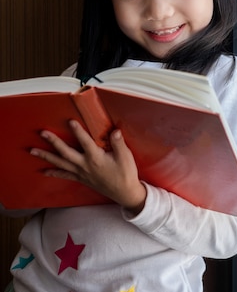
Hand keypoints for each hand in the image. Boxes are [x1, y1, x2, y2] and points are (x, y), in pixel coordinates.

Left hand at [31, 120, 146, 214]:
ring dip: (46, 156)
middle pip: (66, 152)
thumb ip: (119, 143)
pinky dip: (54, 173)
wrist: (124, 193)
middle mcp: (85, 165)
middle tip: (43, 133)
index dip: (78, 131)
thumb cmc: (125, 174)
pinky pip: (65, 175)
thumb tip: (114, 131)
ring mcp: (81, 173)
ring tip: (33, 151)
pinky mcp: (82, 178)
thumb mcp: (126, 157)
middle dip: (54, 142)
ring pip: (61, 163)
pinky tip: (44, 171)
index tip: (70, 121)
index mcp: (96, 158)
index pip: (85, 142)